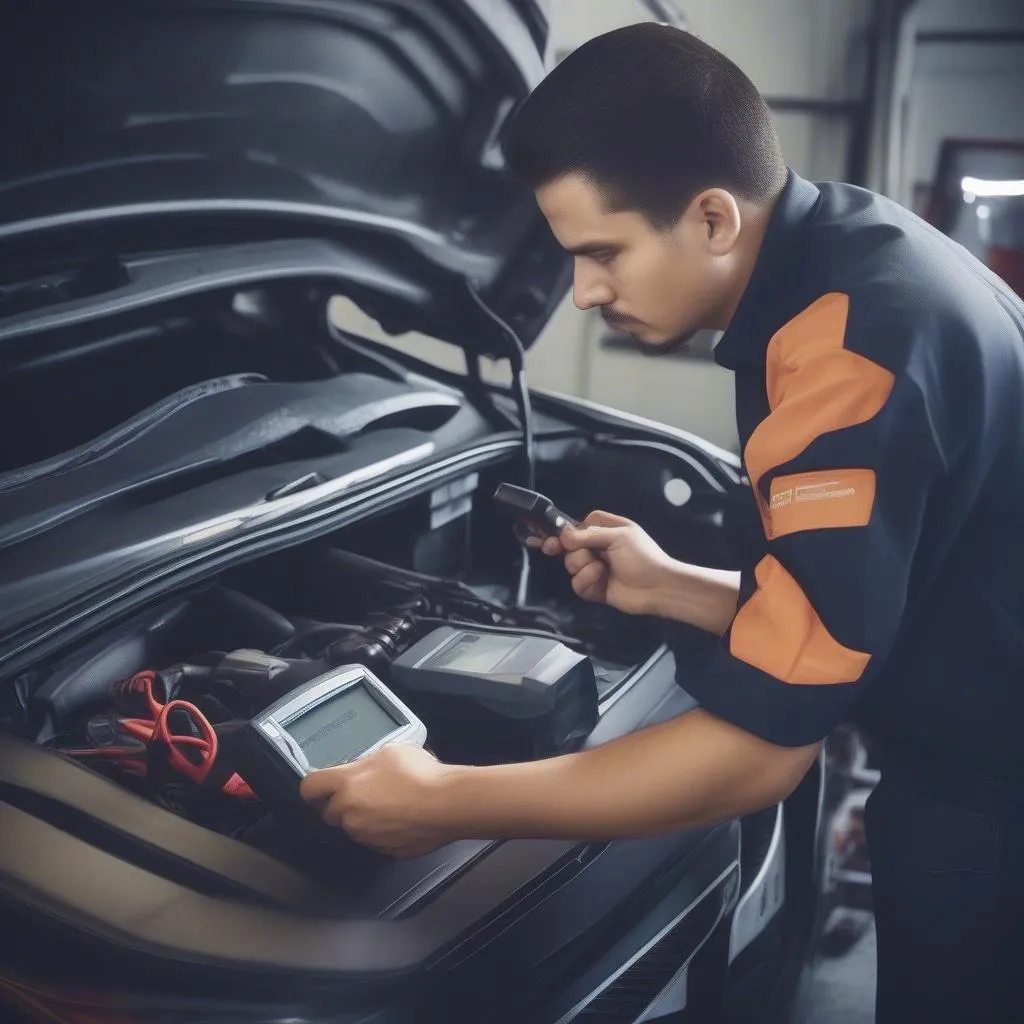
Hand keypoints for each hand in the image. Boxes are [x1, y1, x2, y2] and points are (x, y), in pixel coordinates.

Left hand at [299, 744, 453, 858]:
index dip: (312, 786)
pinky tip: (401, 818)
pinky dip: (382, 831)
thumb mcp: (390, 751)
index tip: (318, 786)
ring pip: (354, 827)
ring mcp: (365, 835)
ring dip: (364, 817)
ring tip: (391, 803)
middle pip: (330, 812)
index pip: (309, 788)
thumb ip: (366, 762)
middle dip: (342, 803)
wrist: (447, 803)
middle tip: (364, 791)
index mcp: (346, 784)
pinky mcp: (383, 850)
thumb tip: (363, 769)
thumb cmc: (422, 775)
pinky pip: (375, 840)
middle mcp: (350, 812)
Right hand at [536, 510, 677, 615]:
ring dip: (583, 567)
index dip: (567, 531)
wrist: (658, 588)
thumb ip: (588, 535)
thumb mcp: (618, 537)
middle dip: (574, 552)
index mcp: (606, 530)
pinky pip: (577, 584)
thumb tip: (562, 535)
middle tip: (576, 553)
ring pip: (571, 565)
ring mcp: (595, 568)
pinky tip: (600, 580)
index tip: (555, 537)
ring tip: (601, 570)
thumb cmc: (642, 557)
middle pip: (569, 546)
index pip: (578, 525)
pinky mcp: (594, 588)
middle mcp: (598, 548)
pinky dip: (586, 582)